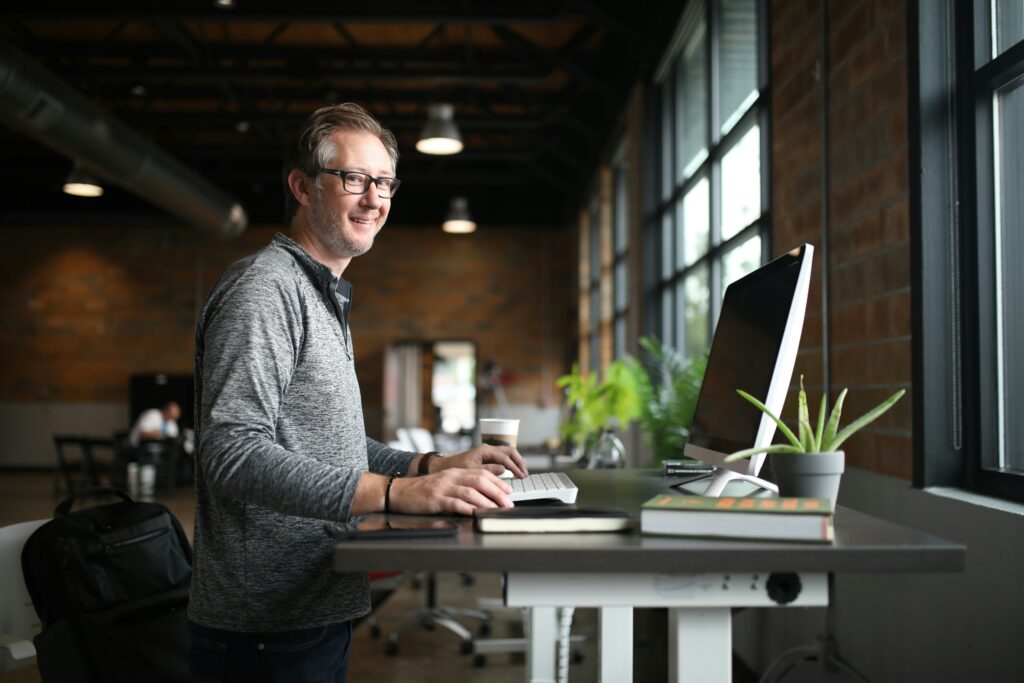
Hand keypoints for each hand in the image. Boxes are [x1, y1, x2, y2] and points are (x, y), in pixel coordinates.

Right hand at [390, 469, 513, 515]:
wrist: (398, 491)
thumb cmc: (422, 491)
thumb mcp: (444, 483)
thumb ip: (461, 486)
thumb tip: (483, 495)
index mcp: (455, 472)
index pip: (482, 473)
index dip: (498, 483)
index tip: (508, 492)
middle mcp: (451, 477)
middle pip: (480, 481)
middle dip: (497, 493)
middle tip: (508, 504)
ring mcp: (442, 488)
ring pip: (470, 492)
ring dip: (486, 502)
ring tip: (497, 510)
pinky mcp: (434, 500)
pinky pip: (455, 503)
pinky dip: (468, 508)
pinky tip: (476, 514)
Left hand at [432, 443, 527, 477]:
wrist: (444, 466)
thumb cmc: (456, 468)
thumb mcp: (472, 471)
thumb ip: (488, 470)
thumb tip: (504, 470)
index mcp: (485, 450)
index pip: (505, 458)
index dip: (515, 467)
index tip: (521, 476)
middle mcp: (488, 448)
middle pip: (510, 451)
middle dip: (519, 462)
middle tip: (525, 473)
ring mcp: (487, 451)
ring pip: (507, 453)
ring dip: (516, 461)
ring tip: (522, 472)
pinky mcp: (486, 456)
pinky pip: (502, 457)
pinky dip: (510, 462)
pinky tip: (513, 470)